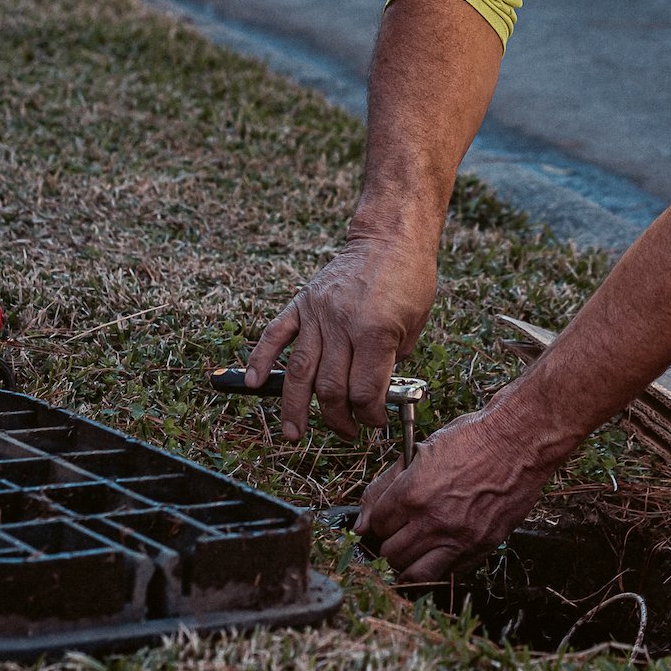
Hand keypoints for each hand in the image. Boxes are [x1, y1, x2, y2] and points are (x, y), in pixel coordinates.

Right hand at [244, 230, 436, 441]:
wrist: (389, 237)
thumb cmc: (410, 278)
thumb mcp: (417, 323)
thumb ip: (395, 360)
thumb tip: (376, 393)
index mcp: (375, 332)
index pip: (364, 391)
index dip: (370, 415)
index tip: (374, 422)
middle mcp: (342, 324)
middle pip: (329, 388)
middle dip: (337, 418)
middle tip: (346, 431)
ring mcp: (318, 313)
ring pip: (300, 371)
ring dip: (294, 407)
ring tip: (293, 433)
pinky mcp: (303, 302)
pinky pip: (275, 334)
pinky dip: (261, 359)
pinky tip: (254, 383)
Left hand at [355, 403, 565, 583]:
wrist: (518, 440)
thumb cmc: (471, 437)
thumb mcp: (420, 450)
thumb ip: (386, 486)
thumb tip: (362, 522)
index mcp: (412, 494)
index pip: (376, 525)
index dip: (380, 520)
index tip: (389, 516)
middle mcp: (433, 521)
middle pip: (391, 553)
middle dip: (391, 542)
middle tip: (401, 531)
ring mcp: (459, 537)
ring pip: (415, 574)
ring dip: (409, 563)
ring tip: (415, 549)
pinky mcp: (482, 546)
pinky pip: (450, 573)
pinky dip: (441, 567)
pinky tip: (442, 550)